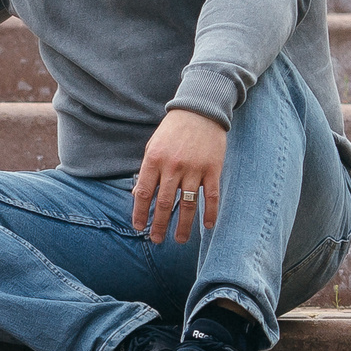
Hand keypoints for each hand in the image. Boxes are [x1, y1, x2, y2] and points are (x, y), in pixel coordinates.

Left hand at [132, 108, 226, 244]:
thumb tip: (137, 196)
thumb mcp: (153, 146)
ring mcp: (194, 168)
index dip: (140, 213)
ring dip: (183, 225)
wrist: (200, 110)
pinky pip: (211, 196)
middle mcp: (173, 166)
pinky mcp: (213, 169)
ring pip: (188, 204)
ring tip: (179, 240)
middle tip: (157, 240)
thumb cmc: (172, 131)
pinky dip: (210, 212)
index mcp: (154, 160)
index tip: (140, 227)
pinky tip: (207, 226)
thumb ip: (146, 171)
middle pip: (165, 203)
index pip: (144, 193)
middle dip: (159, 225)